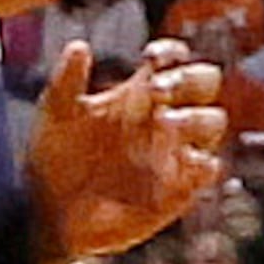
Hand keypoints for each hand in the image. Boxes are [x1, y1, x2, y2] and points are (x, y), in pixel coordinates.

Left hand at [30, 42, 228, 263]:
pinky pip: (208, 168)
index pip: (172, 60)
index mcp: (139, 93)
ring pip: (212, 122)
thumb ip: (68, 81)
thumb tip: (78, 46)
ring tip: (162, 125)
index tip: (149, 57)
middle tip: (156, 90)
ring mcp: (175, 152)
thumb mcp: (55, 116)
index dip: (170, 52)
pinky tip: (177, 162)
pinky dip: (201, 163)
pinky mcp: (180, 187)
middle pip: (204, 83)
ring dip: (193, 118)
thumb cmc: (54, 161)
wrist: (51, 217)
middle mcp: (163, 117)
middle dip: (189, 80)